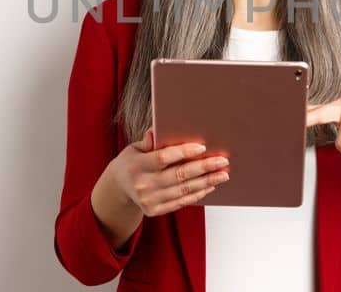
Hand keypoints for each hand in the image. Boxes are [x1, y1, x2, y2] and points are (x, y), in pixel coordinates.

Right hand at [105, 128, 231, 215]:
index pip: (163, 158)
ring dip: (206, 182)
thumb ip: (148, 141)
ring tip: (223, 174)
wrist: (117, 189)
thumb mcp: (134, 148)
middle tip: (222, 161)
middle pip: (179, 175)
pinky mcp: (154, 211)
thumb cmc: (131, 163)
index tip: (202, 147)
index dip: (183, 152)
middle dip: (204, 167)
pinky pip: (181, 202)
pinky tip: (210, 186)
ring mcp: (149, 200)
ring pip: (184, 190)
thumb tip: (156, 130)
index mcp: (137, 165)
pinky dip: (198, 194)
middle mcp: (143, 184)